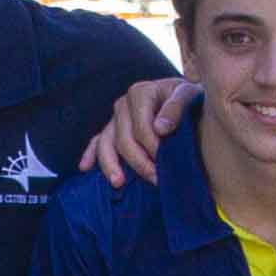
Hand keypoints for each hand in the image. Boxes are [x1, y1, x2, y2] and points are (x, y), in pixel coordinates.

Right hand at [83, 73, 195, 188]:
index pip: (141, 128)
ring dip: (110, 165)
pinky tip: (85, 168)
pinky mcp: (112, 128)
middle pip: (123, 140)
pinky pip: (96, 141)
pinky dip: (90, 154)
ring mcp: (115, 117)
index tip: (166, 164)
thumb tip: (160, 129)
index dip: (152, 149)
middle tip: (156, 179)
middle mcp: (123, 103)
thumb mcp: (190, 96)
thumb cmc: (190, 99)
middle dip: (139, 162)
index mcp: (140, 92)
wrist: (187, 101)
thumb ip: (176, 107)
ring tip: (118, 183)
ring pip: (105, 143)